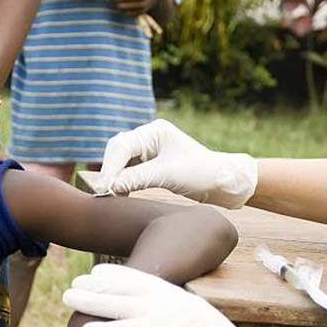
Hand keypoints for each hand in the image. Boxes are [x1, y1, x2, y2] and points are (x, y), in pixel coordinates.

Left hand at [64, 264, 311, 326]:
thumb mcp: (202, 325)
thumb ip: (183, 317)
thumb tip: (173, 322)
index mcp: (179, 295)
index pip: (142, 277)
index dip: (117, 274)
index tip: (98, 272)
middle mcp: (169, 300)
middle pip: (124, 286)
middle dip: (96, 284)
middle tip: (74, 282)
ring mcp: (163, 318)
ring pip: (117, 304)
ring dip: (90, 301)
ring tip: (67, 298)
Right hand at [99, 119, 257, 208]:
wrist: (222, 182)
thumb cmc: (200, 173)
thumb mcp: (167, 176)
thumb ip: (137, 179)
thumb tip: (110, 187)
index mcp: (155, 132)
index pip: (123, 146)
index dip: (111, 167)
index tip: (105, 187)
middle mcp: (150, 137)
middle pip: (118, 151)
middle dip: (110, 170)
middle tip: (104, 192)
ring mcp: (149, 150)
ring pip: (121, 161)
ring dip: (115, 176)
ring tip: (111, 194)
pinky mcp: (150, 164)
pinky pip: (129, 170)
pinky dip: (123, 181)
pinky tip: (120, 193)